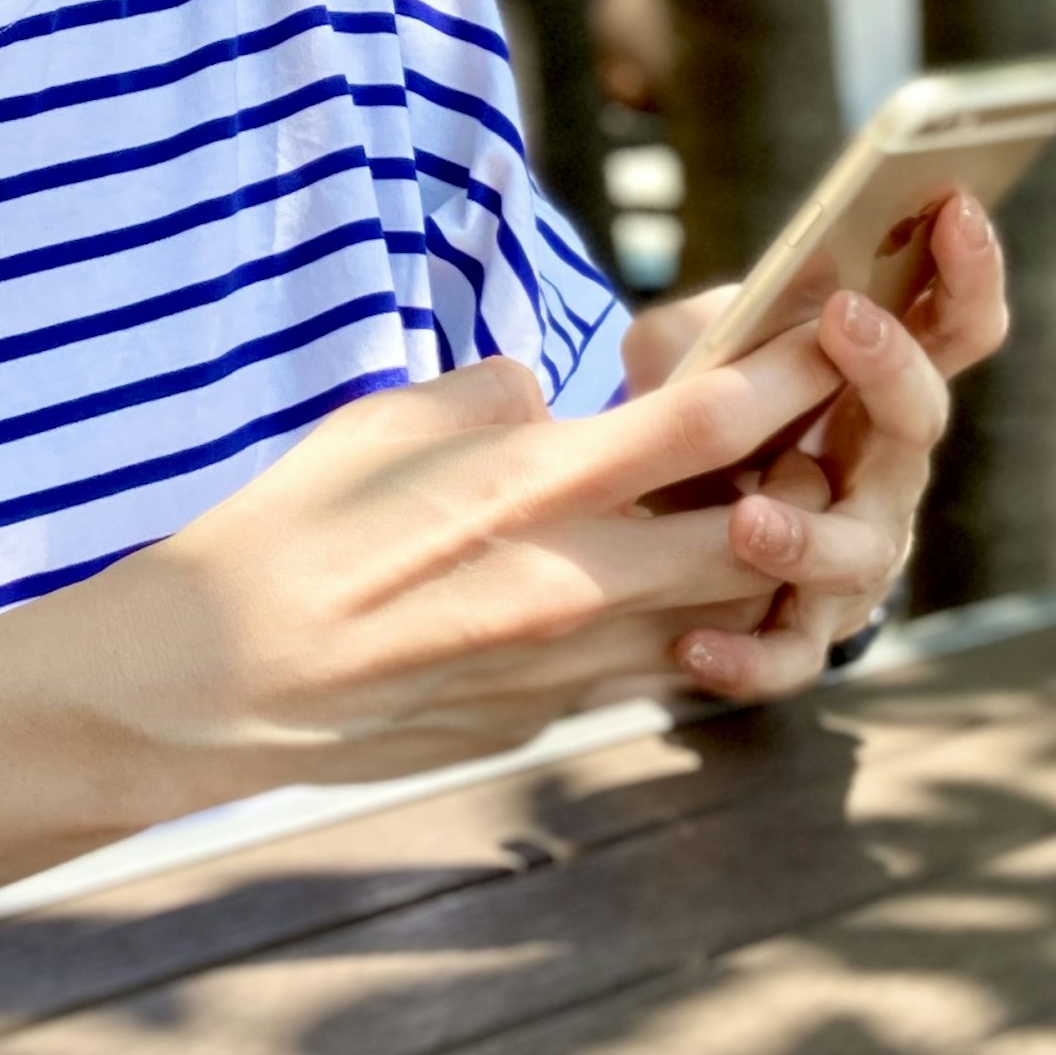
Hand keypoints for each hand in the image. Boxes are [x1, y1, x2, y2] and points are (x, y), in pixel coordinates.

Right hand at [63, 328, 851, 797]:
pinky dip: (690, 632)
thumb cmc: (292, 529)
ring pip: (723, 619)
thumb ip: (490, 399)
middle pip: (755, 535)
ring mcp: (568, 665)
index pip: (707, 422)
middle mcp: (572, 581)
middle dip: (808, 484)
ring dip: (760, 568)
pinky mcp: (548, 720)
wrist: (220, 680)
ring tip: (768, 515)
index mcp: (533, 485)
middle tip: (829, 438)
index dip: (790, 374)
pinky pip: (656, 673)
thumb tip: (546, 395)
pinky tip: (675, 594)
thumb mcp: (389, 421)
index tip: (835, 334)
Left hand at [620, 190, 1012, 703]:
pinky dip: (746, 657)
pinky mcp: (805, 633)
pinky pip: (788, 656)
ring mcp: (856, 556)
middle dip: (889, 367)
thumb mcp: (694, 354)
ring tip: (748, 519)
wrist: (667, 533)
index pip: (956, 325)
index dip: (971, 269)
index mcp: (881, 390)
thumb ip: (707, 327)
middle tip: (845, 319)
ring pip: (856, 553)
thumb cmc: (701, 422)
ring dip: (806, 535)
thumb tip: (734, 316)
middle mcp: (888, 471)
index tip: (956, 206)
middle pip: (919, 420)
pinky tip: (694, 648)